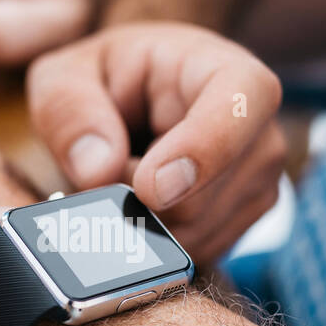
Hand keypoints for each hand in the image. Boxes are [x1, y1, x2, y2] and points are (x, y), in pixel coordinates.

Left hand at [26, 22, 285, 264]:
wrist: (128, 109)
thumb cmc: (105, 82)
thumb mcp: (66, 77)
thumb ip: (70, 112)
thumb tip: (98, 171)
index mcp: (224, 70)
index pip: (244, 102)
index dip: (202, 150)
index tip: (149, 188)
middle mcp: (260, 131)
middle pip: (204, 196)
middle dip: (136, 200)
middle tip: (104, 168)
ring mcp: (260, 184)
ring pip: (193, 235)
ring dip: (140, 223)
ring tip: (125, 179)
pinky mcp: (243, 225)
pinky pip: (192, 255)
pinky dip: (152, 243)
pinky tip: (141, 206)